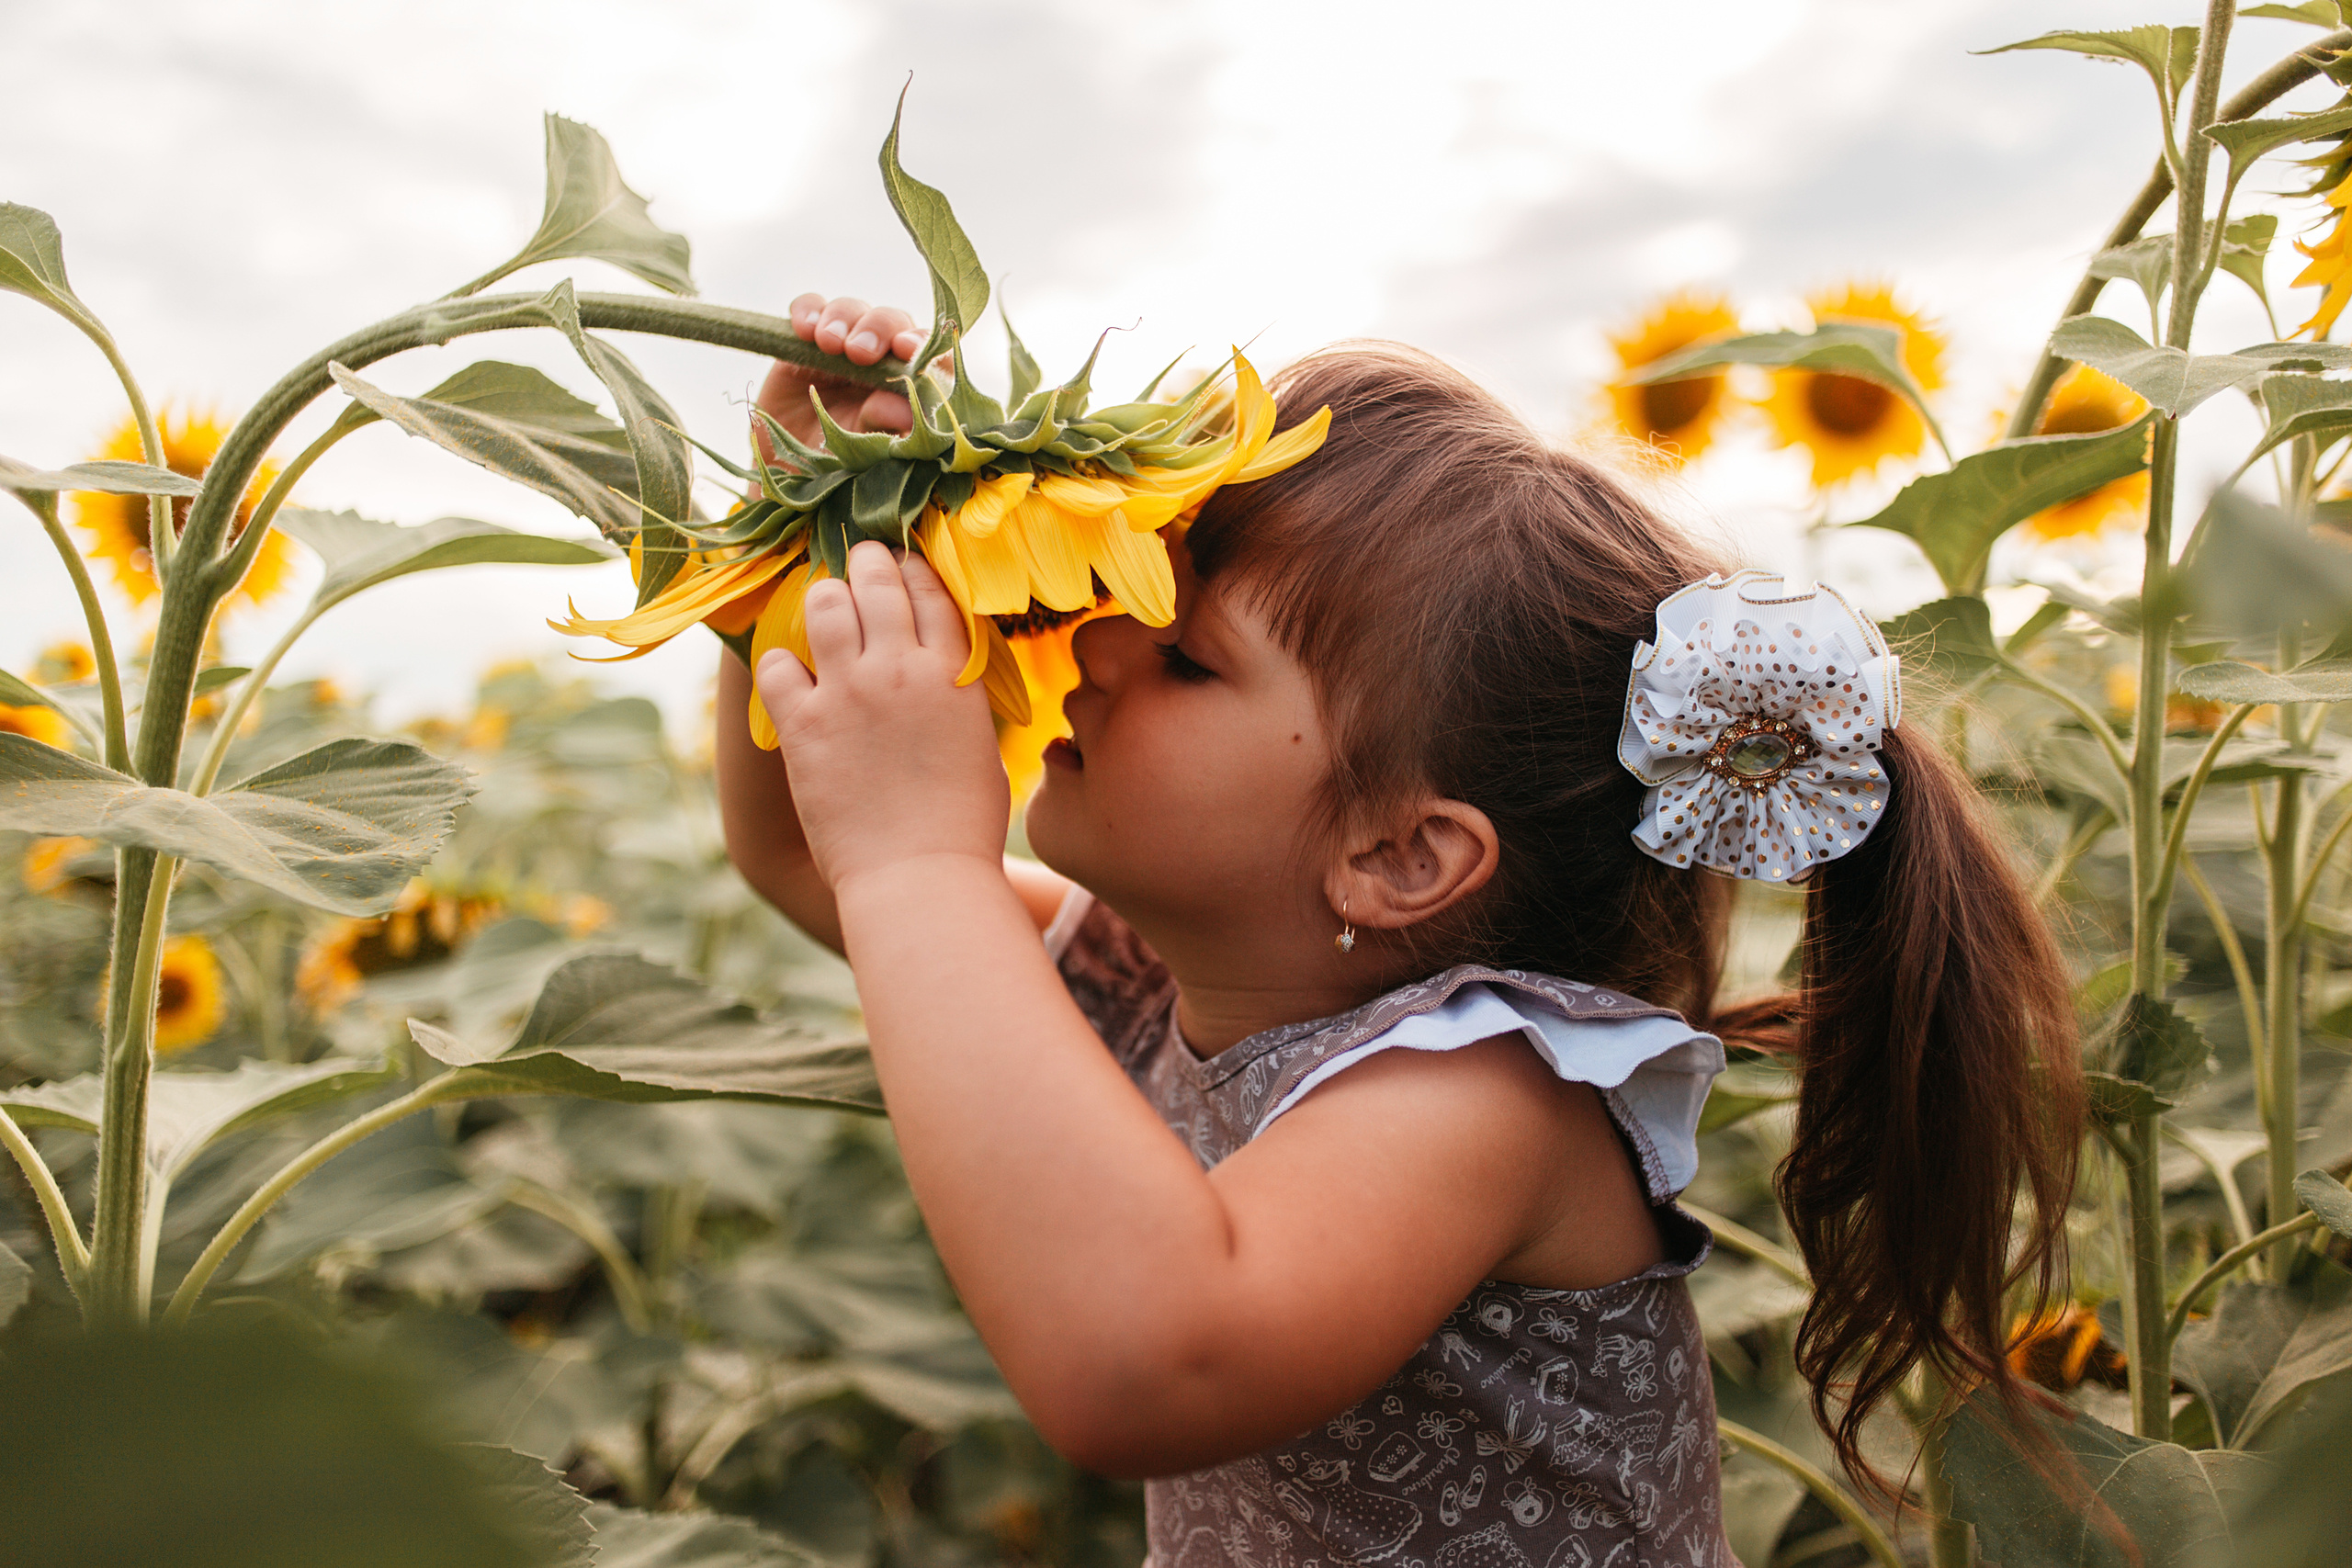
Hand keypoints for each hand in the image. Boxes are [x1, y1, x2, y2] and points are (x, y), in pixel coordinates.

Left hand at [754, 541, 1008, 891]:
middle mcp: (898, 669)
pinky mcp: (803, 725)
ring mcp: (846, 693)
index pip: (931, 590)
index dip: (914, 568)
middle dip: (866, 561)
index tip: (903, 565)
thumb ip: (956, 694)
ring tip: (824, 603)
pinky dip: (780, 662)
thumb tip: (938, 673)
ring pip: (825, 605)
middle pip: (877, 582)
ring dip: (824, 596)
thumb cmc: (964, 825)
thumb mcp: (979, 742)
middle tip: (859, 559)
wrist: (921, 877)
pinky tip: (791, 674)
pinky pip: (776, 665)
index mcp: (952, 673)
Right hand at [756, 296, 927, 460]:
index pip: (926, 353)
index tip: (905, 351)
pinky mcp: (805, 340)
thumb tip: (905, 410)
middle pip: (891, 322)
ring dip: (844, 318)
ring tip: (829, 343)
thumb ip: (882, 424)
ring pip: (853, 310)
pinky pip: (810, 308)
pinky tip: (804, 330)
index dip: (920, 344)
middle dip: (879, 329)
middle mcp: (880, 359)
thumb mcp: (861, 451)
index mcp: (908, 384)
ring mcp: (843, 346)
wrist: (788, 470)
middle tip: (859, 352)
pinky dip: (809, 311)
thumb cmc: (837, 464)